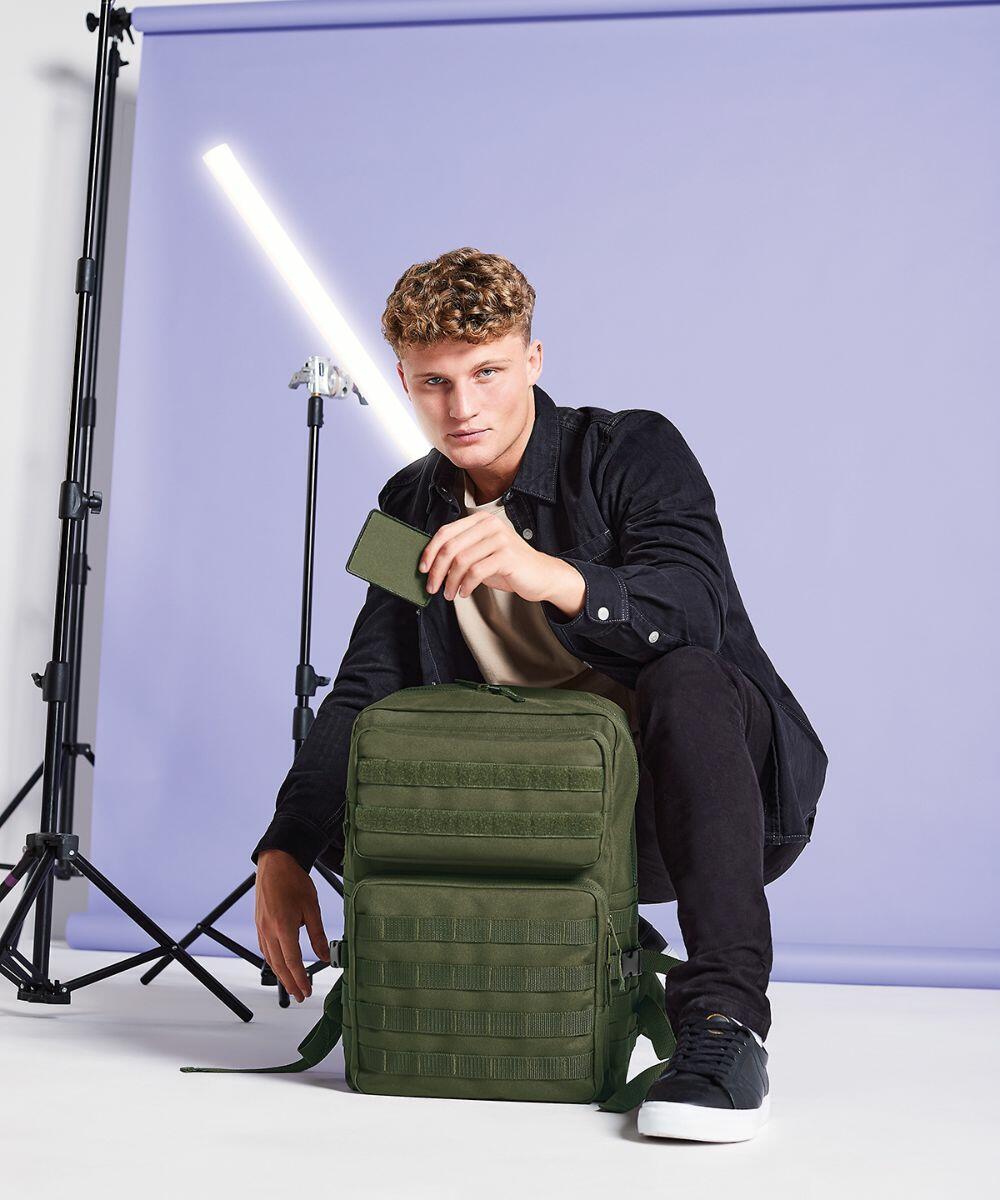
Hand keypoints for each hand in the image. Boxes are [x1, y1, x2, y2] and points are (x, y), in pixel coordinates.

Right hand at [254, 849, 328, 1001]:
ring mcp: (261, 928)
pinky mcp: (259, 924)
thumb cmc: (294, 882)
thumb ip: (318, 935)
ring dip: (281, 975)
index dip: (300, 979)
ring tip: (292, 985)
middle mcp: (269, 930)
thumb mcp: (312, 907)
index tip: (307, 991)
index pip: (292, 961)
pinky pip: (265, 949)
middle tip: (301, 996)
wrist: (275, 863)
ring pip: (270, 959)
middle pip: (279, 965)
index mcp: (283, 926)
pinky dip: (273, 961)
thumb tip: (326, 956)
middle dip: (290, 983)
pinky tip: (280, 965)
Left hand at [418, 509, 576, 606]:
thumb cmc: (509, 566)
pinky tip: (464, 592)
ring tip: (449, 594)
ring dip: (450, 582)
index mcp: (480, 520)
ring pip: (461, 560)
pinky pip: (476, 571)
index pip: (445, 532)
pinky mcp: (507, 556)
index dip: (430, 551)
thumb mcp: (482, 554)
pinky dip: (466, 585)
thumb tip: (431, 564)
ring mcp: (500, 538)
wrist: (541, 575)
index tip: (422, 569)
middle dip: (437, 570)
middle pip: (450, 547)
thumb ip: (461, 552)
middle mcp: (490, 524)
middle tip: (432, 587)